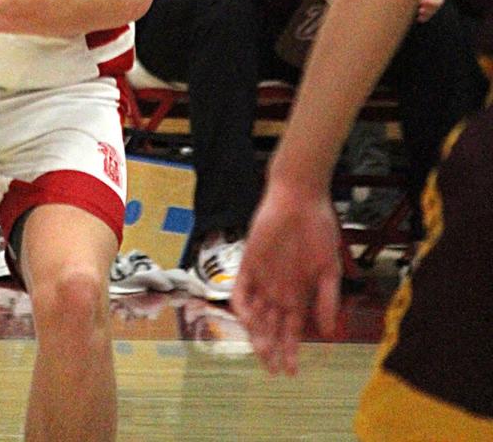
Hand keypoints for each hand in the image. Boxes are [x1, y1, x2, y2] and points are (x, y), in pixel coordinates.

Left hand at [232, 181, 340, 374]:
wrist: (301, 199)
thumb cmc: (319, 231)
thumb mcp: (330, 268)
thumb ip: (327, 300)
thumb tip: (328, 334)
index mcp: (298, 294)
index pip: (291, 330)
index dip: (290, 351)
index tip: (291, 372)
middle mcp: (278, 290)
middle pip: (271, 327)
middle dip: (270, 349)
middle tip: (272, 369)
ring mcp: (262, 277)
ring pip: (255, 314)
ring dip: (257, 333)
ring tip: (263, 352)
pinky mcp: (248, 262)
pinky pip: (241, 289)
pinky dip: (243, 306)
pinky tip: (249, 320)